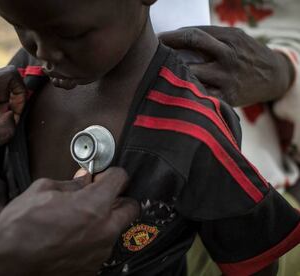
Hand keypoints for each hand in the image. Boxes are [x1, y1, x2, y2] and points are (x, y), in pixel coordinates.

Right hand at [0, 167, 138, 275]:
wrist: (7, 261)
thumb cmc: (20, 228)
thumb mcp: (44, 190)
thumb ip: (71, 184)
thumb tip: (82, 180)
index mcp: (94, 205)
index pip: (120, 178)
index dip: (111, 173)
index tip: (105, 176)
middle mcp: (103, 230)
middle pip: (131, 207)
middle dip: (119, 198)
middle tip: (102, 196)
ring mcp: (99, 252)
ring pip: (116, 229)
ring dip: (105, 221)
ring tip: (80, 219)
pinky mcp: (91, 268)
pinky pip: (101, 248)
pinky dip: (93, 240)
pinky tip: (73, 236)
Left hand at [159, 26, 294, 106]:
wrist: (273, 77)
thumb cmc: (245, 55)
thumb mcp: (235, 38)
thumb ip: (211, 38)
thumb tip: (177, 38)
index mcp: (229, 38)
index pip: (193, 33)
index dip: (171, 36)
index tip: (156, 40)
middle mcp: (228, 55)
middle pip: (191, 47)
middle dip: (168, 49)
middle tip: (151, 54)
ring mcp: (227, 77)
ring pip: (193, 72)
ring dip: (173, 72)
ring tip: (157, 74)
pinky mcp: (227, 96)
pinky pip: (201, 95)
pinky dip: (186, 92)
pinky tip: (174, 92)